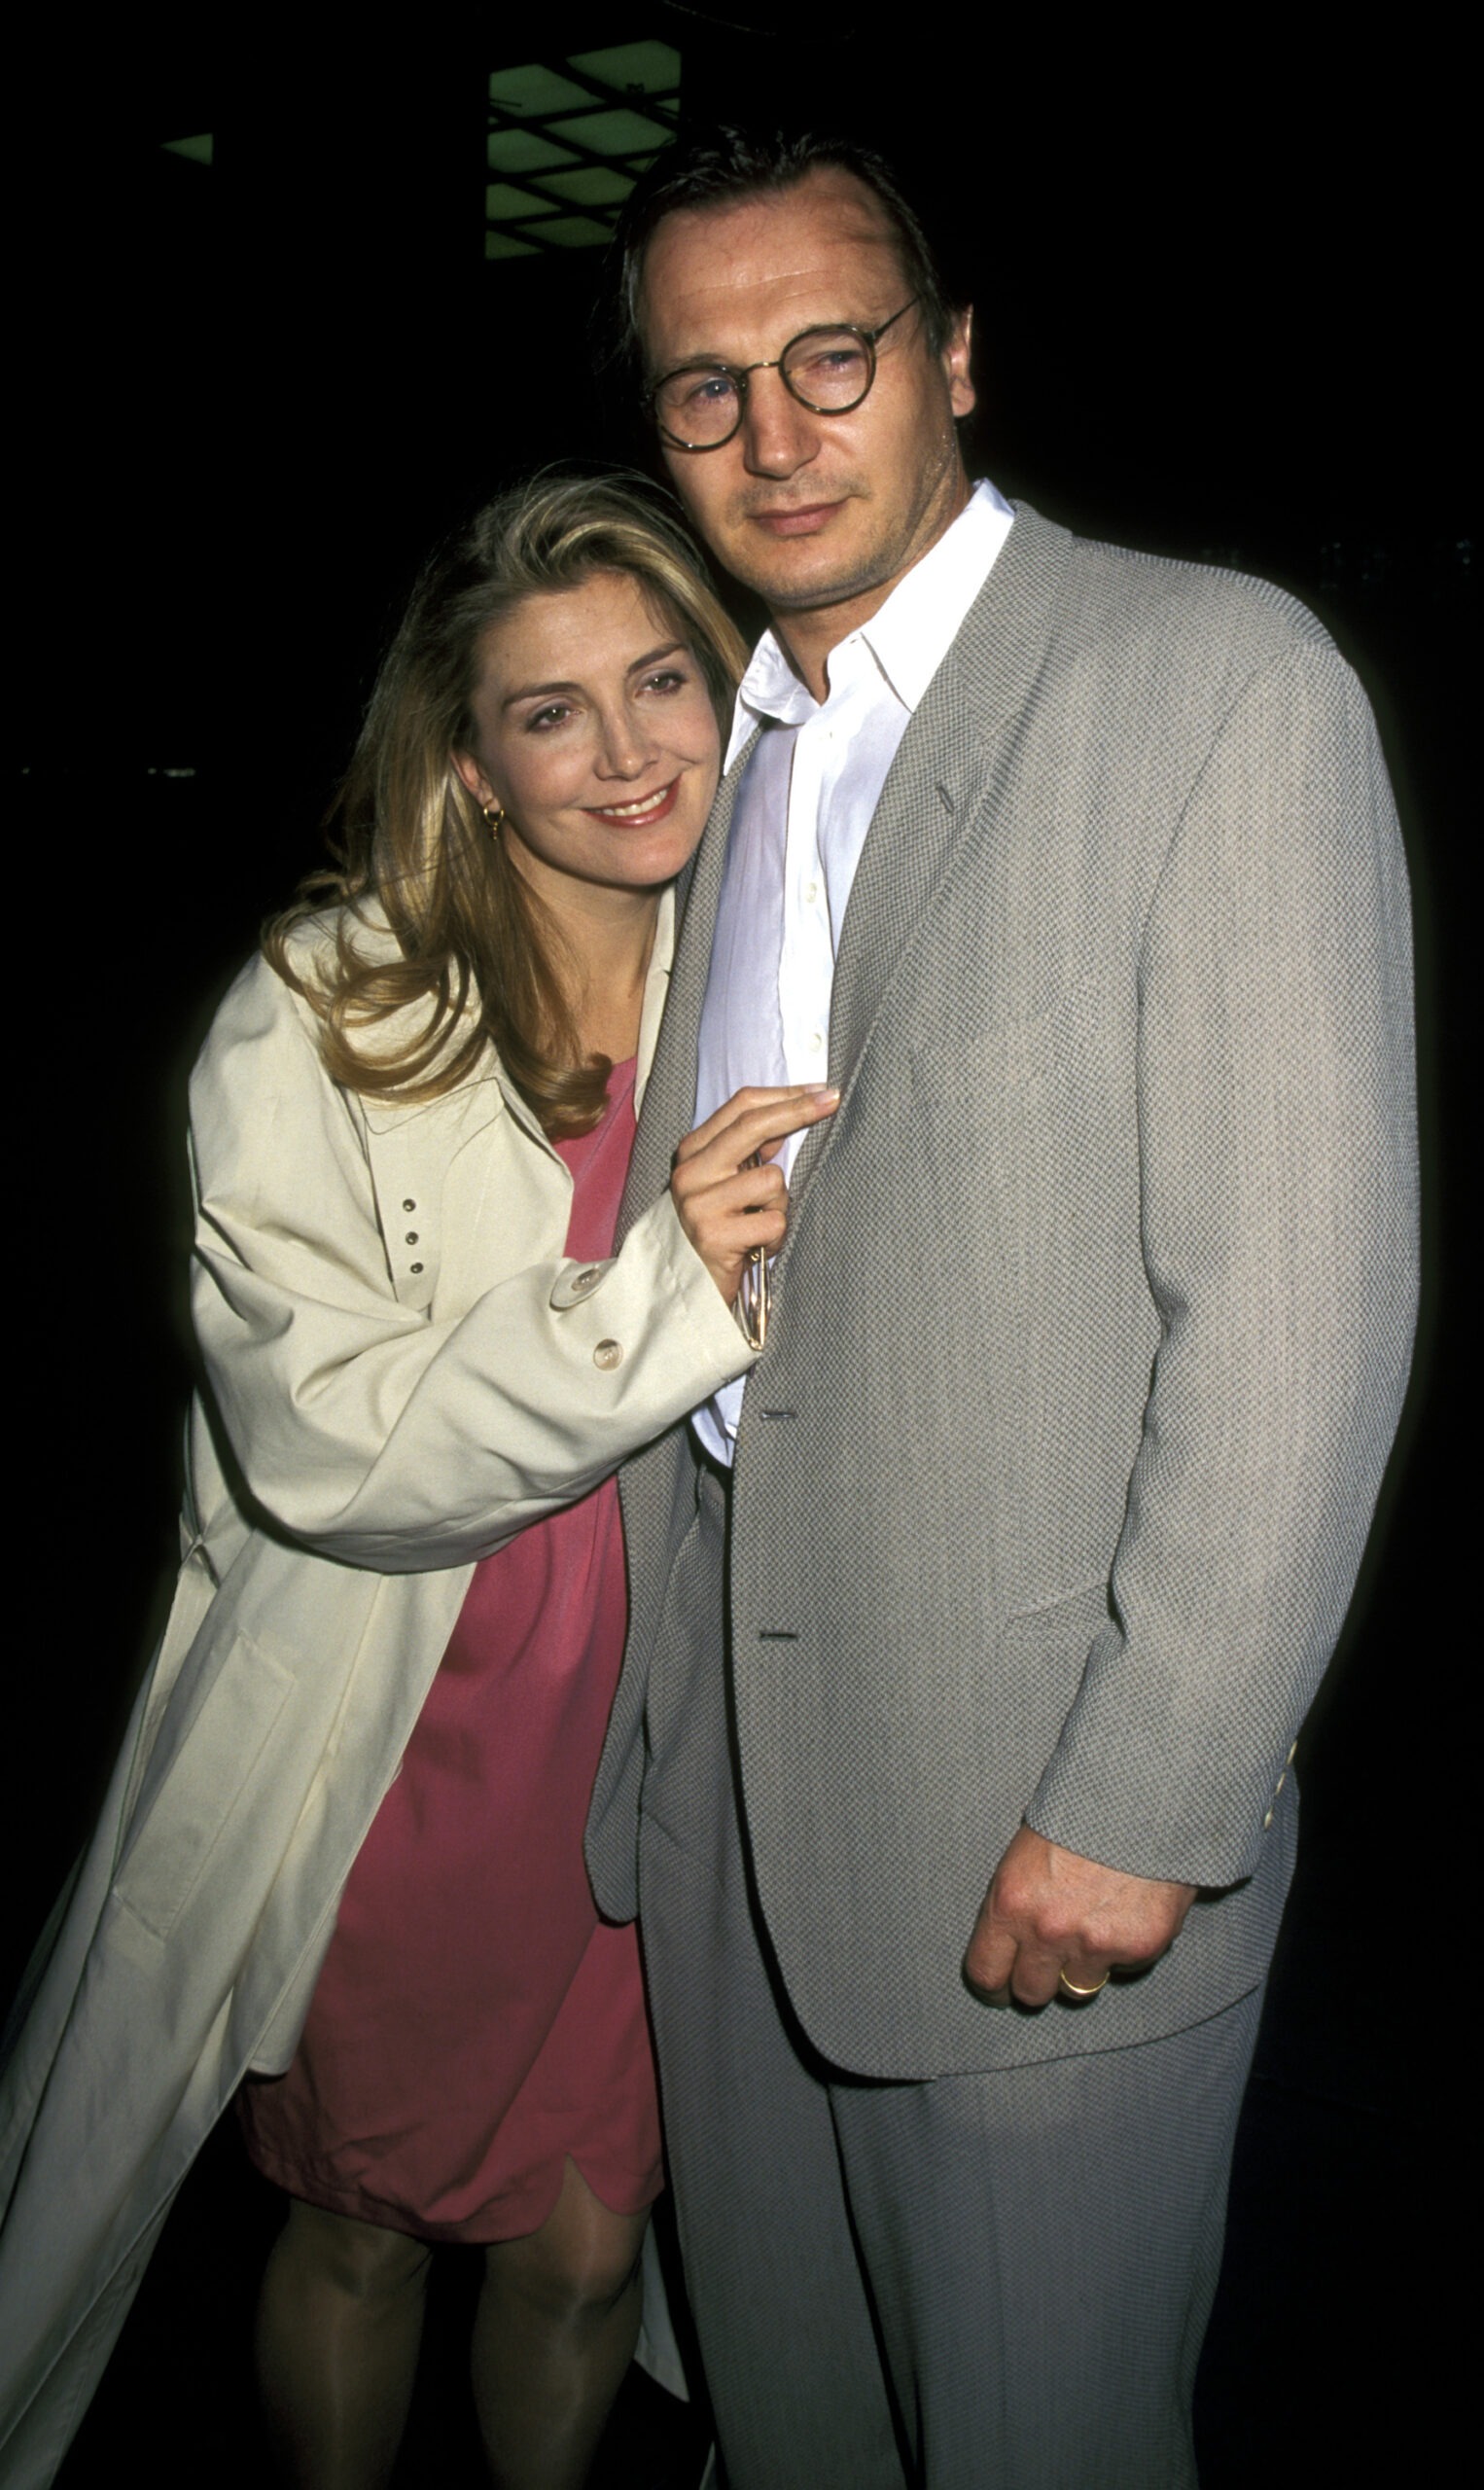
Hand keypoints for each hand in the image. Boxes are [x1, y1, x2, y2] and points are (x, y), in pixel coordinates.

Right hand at [671, 1084, 838, 1307]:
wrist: (688, 1286)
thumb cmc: (719, 1229)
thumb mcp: (726, 1183)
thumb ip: (749, 1150)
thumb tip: (789, 1114)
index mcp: (692, 1152)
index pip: (741, 1108)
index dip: (784, 1096)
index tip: (820, 1090)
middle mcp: (690, 1172)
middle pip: (753, 1126)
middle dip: (798, 1110)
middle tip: (833, 1099)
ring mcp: (699, 1203)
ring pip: (771, 1180)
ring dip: (779, 1204)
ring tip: (759, 1223)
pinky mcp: (714, 1236)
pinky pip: (773, 1220)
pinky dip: (776, 1235)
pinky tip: (757, 1245)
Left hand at [963, 1824, 1196, 2009]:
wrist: (1142, 1799)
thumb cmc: (1079, 1817)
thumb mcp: (1026, 1854)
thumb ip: (1017, 1905)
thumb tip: (1009, 1949)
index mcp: (1011, 1902)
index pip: (986, 1973)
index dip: (994, 1986)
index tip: (1001, 1988)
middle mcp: (1048, 1930)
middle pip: (1031, 1992)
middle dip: (1038, 1980)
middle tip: (1049, 1963)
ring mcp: (1094, 1943)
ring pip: (1077, 1989)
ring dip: (1082, 1967)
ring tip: (1093, 1927)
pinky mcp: (1137, 1948)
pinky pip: (1122, 1970)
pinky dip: (1123, 1951)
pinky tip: (1126, 1914)